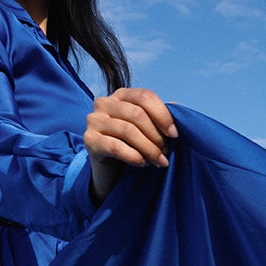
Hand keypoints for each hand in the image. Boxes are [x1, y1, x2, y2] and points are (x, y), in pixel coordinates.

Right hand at [84, 89, 178, 204]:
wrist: (110, 170)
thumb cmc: (132, 145)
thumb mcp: (147, 128)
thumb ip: (159, 116)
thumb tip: (177, 107)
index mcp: (120, 95)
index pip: (144, 96)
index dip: (162, 114)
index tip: (175, 134)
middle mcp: (104, 103)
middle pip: (137, 114)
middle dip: (156, 135)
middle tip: (166, 152)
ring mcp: (94, 120)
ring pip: (128, 131)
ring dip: (148, 148)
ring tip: (159, 161)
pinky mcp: (89, 140)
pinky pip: (116, 147)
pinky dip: (134, 156)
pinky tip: (143, 163)